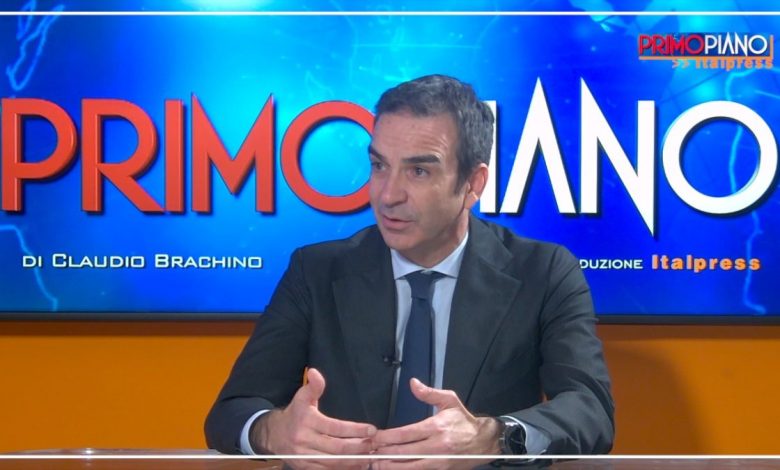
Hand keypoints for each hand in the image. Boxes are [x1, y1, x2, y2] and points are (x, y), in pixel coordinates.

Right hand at [251, 368, 376, 468]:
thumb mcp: (303, 397)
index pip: (335, 428)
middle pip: (337, 448)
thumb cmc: (295, 414)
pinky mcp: (304, 467)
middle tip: (374, 445)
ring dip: (353, 460)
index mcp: (307, 421)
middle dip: (358, 447)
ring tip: (369, 456)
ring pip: (333, 462)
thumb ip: (314, 386)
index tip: (371, 430)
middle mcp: (304, 440)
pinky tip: (355, 464)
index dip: (355, 430)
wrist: (273, 434)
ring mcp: (304, 457)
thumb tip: (315, 372)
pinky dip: (342, 468)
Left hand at [371, 378, 501, 469]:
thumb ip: (429, 393)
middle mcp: (436, 446)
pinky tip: (393, 468)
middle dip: (384, 453)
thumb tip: (413, 383)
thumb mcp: (449, 401)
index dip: (386, 437)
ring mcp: (438, 461)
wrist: (484, 442)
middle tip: (369, 452)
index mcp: (436, 427)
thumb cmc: (464, 421)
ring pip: (409, 467)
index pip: (405, 434)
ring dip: (391, 466)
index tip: (374, 437)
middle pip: (403, 452)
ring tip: (376, 464)